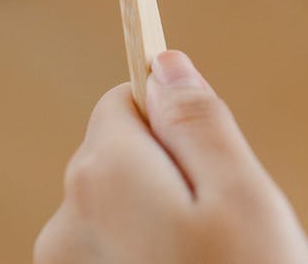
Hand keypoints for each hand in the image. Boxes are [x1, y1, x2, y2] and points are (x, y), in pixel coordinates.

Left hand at [34, 50, 307, 263]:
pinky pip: (111, 257)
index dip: (175, 119)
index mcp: (104, 175)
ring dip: (159, 226)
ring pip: (116, 212)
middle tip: (224, 226)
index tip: (212, 158)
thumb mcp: (243, 194)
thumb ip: (196, 120)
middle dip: (171, 175)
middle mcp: (65, 221)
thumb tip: (164, 63)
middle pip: (117, 157)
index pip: (124, 101)